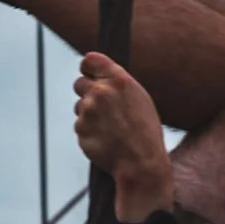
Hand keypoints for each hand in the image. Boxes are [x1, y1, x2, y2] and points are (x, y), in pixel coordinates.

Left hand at [73, 52, 170, 210]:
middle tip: (102, 107)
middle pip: (79, 83)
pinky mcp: (81, 130)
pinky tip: (106, 140)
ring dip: (89, 115)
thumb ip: (117, 83)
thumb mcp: (139, 98)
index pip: (89, 61)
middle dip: (87, 93)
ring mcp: (88, 111)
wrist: (141, 163)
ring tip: (111, 129)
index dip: (88, 68)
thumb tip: (96, 76)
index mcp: (119, 80)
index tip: (89, 74)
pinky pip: (80, 126)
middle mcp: (101, 92)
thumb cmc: (145, 131)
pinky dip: (89, 132)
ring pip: (79, 107)